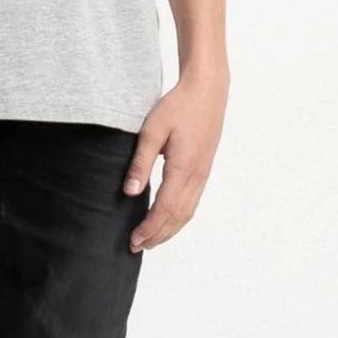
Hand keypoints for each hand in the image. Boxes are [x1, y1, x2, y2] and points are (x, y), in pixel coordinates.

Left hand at [124, 71, 227, 251]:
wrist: (207, 91)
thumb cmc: (179, 106)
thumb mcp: (152, 131)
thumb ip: (140, 162)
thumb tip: (130, 192)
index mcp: (183, 169)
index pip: (164, 209)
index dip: (149, 228)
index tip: (134, 240)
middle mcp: (196, 176)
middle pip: (177, 217)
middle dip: (158, 235)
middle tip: (138, 246)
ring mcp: (202, 174)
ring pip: (187, 212)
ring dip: (169, 229)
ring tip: (151, 240)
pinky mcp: (204, 169)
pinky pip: (192, 202)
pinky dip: (179, 217)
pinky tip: (169, 219)